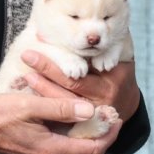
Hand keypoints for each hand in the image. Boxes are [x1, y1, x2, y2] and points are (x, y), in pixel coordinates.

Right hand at [0, 94, 120, 153]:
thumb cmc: (1, 115)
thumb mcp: (32, 106)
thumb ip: (61, 108)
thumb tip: (89, 111)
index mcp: (51, 149)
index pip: (91, 149)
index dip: (108, 136)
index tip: (116, 120)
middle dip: (104, 145)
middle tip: (112, 126)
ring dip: (92, 146)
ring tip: (99, 127)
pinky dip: (78, 146)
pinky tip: (78, 129)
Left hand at [21, 50, 139, 121]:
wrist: (126, 102)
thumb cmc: (119, 73)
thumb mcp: (119, 56)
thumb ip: (104, 46)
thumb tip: (78, 29)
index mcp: (113, 79)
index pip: (87, 66)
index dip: (65, 56)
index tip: (44, 40)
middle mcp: (103, 99)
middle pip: (72, 84)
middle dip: (48, 69)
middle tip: (28, 55)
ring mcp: (93, 114)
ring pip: (64, 102)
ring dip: (43, 88)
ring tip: (27, 73)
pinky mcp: (84, 124)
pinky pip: (63, 116)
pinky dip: (48, 104)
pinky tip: (33, 94)